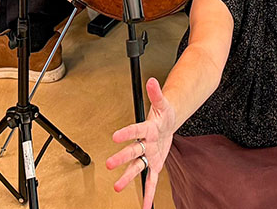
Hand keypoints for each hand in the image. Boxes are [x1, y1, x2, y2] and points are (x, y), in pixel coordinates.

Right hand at [107, 77, 176, 208]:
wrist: (167, 123)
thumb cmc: (163, 114)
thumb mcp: (163, 103)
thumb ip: (157, 94)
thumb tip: (152, 81)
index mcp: (147, 128)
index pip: (136, 130)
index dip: (127, 133)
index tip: (115, 136)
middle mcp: (144, 143)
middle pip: (132, 151)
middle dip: (121, 158)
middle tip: (109, 164)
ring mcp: (148, 155)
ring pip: (137, 167)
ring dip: (127, 177)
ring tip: (117, 187)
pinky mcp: (155, 164)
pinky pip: (152, 180)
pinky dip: (150, 193)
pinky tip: (146, 205)